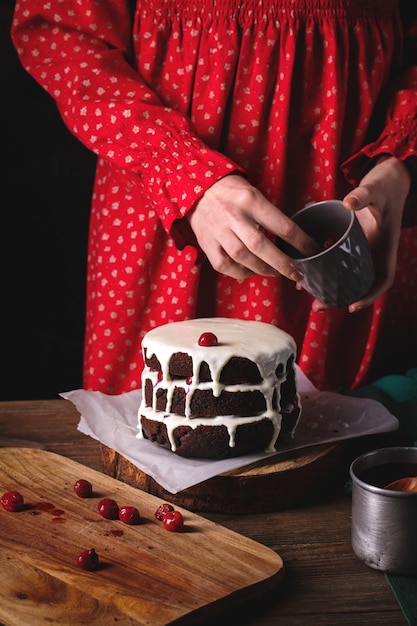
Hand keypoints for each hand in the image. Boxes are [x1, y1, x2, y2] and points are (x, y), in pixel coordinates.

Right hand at [187, 175, 319, 280]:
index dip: (300, 242)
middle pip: (261, 246)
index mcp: (251, 200)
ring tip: (275, 272)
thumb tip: (291, 241)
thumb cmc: (231, 192)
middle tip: (297, 273)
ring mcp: (218, 231)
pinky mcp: (207, 243)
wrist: (196, 188)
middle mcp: (234, 216)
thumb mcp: (254, 193)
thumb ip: (269, 216)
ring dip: (263, 270)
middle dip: (283, 264)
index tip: (311, 252)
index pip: (282, 225)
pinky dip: (240, 272)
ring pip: (243, 258)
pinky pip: (225, 265)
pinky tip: (250, 271)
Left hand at [313, 156, 410, 312]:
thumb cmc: (384, 185)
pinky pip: (338, 261)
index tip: (352, 306)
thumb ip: (363, 194)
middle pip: (360, 285)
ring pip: (347, 276)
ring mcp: (362, 250)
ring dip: (330, 288)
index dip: (370, 296)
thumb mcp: (375, 188)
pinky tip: (307, 272)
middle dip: (340, 299)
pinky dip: (325, 269)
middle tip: (317, 306)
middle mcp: (373, 253)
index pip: (383, 279)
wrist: (385, 178)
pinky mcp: (351, 244)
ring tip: (307, 296)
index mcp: (385, 247)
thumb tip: (348, 202)